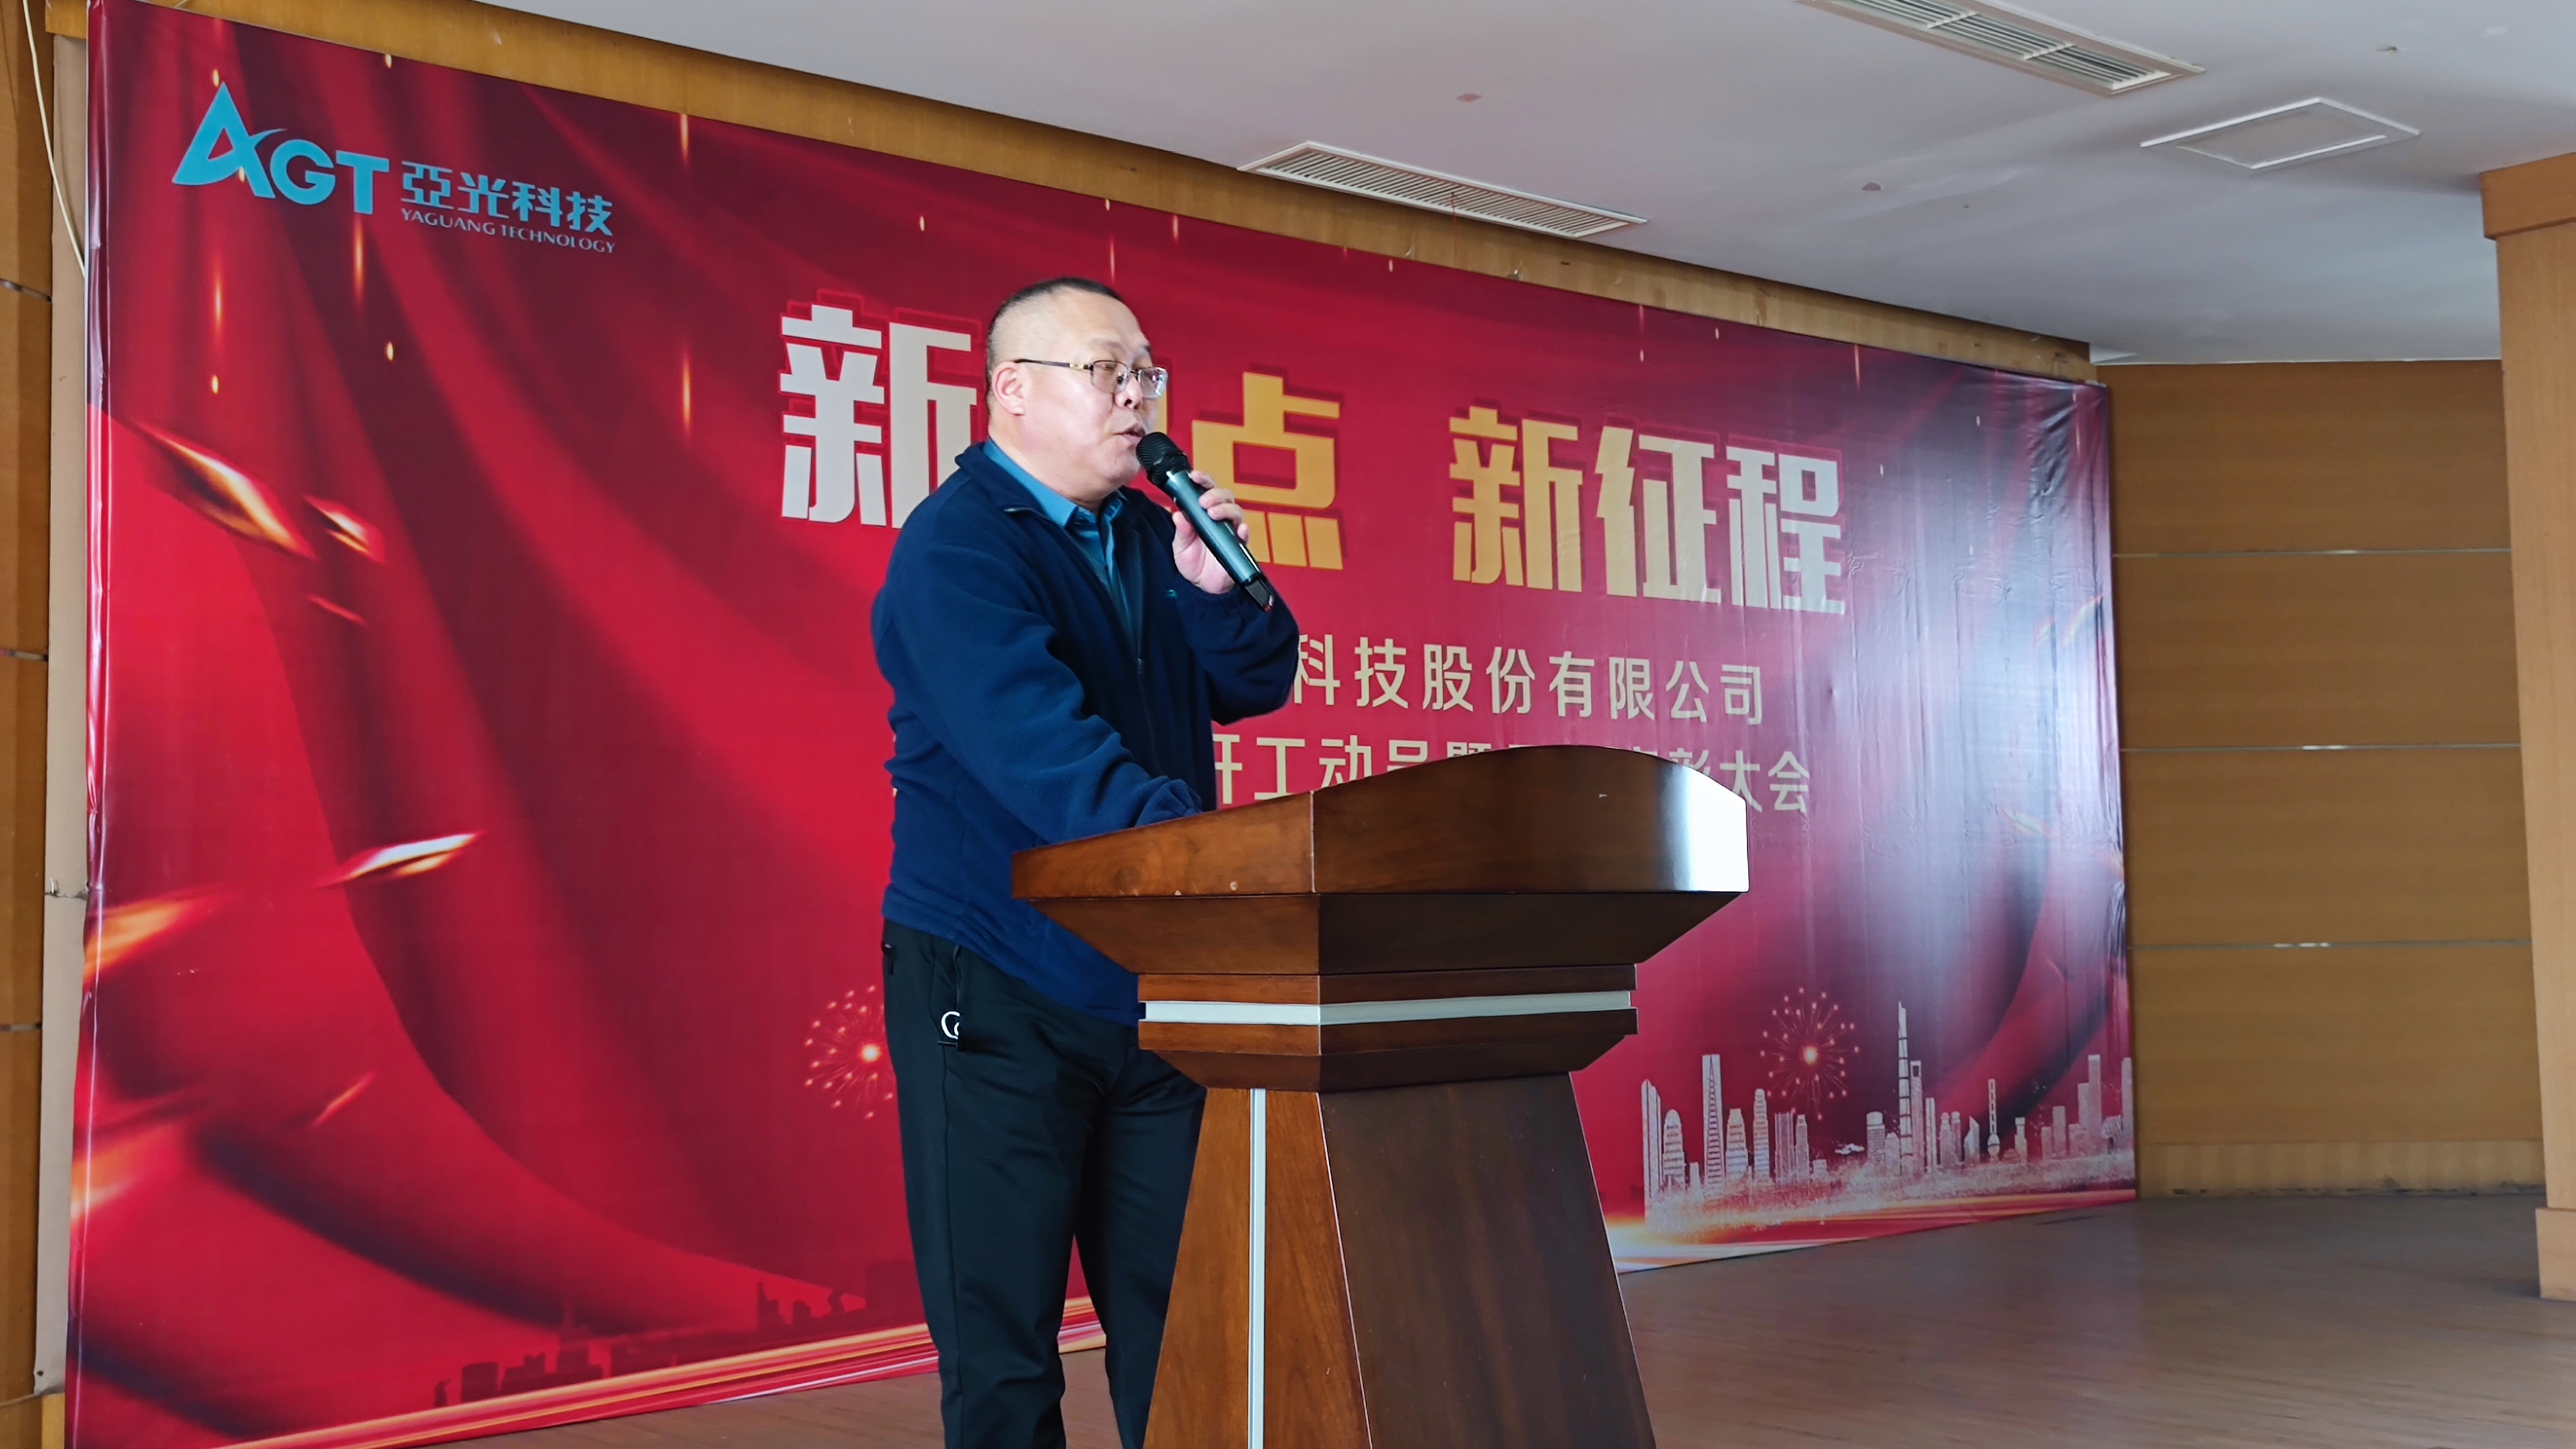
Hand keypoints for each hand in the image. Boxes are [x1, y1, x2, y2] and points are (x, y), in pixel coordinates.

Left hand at [1170, 474, 1248, 594]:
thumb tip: (1178, 514)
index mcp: (1204, 513)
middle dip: (1215, 494)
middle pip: (1225, 496)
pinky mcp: (1239, 546)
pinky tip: (1240, 530)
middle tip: (1204, 502)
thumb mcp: (1180, 546)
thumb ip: (1181, 531)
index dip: (1203, 480)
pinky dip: (1244, 530)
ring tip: (1214, 514)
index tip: (1194, 476)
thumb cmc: (1193, 562)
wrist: (1202, 586)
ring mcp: (1231, 531)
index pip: (1206, 490)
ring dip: (1226, 509)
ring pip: (1236, 511)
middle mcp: (1220, 518)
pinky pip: (1246, 535)